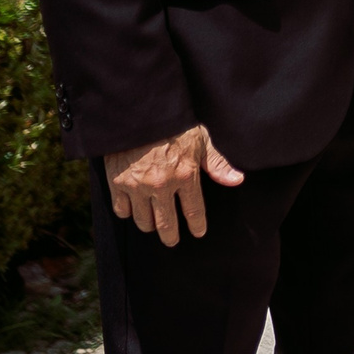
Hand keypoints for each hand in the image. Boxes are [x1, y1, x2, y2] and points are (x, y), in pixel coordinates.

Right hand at [104, 126, 242, 246]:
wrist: (139, 113)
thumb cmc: (174, 124)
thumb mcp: (201, 140)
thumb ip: (217, 163)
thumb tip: (237, 180)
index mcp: (185, 175)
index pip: (194, 210)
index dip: (197, 225)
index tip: (198, 232)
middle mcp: (161, 185)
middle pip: (166, 224)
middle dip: (171, 236)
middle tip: (172, 240)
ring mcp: (137, 186)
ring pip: (143, 221)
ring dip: (150, 225)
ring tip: (153, 224)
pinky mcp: (116, 183)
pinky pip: (121, 210)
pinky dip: (127, 212)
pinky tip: (133, 210)